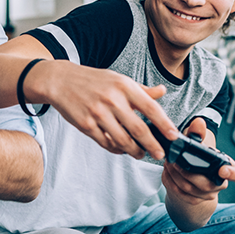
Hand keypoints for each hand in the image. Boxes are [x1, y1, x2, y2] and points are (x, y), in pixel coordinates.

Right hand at [38, 62, 176, 160]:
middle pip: (139, 129)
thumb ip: (141, 89)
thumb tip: (163, 92)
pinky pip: (106, 143)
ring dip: (134, 151)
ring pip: (122, 140)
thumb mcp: (118, 79)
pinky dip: (116, 149)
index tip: (174, 136)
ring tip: (140, 153)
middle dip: (152, 145)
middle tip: (159, 154)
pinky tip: (121, 149)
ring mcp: (98, 113)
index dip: (164, 124)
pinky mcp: (86, 125)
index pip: (151, 108)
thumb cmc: (93, 81)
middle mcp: (112, 100)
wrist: (61, 81)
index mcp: (124, 86)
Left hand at [161, 118, 234, 230]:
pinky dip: (170, 181)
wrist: (189, 173)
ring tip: (168, 163)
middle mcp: (220, 184)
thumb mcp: (197, 142)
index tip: (222, 170)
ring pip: (190, 189)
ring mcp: (207, 194)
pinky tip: (166, 171)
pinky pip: (180, 194)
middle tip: (173, 160)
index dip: (232, 174)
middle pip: (206, 184)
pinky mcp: (194, 200)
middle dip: (186, 172)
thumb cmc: (197, 155)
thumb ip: (197, 132)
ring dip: (175, 175)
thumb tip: (198, 122)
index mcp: (227, 167)